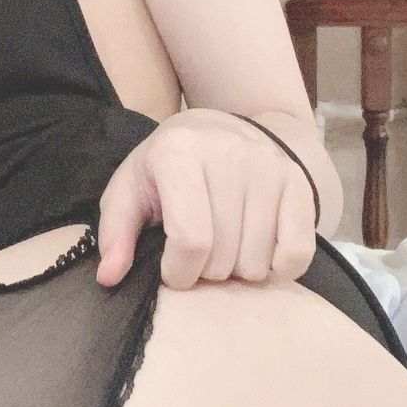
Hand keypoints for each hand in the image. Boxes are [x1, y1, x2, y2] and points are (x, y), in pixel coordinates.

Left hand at [94, 108, 317, 290]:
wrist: (217, 129)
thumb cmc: (165, 169)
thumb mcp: (129, 192)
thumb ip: (116, 234)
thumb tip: (109, 276)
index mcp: (179, 154)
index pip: (191, 241)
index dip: (178, 272)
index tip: (172, 269)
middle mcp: (229, 154)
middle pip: (224, 258)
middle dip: (206, 272)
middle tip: (200, 253)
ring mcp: (269, 167)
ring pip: (258, 263)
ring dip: (238, 270)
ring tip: (226, 246)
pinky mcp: (297, 182)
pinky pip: (297, 253)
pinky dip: (279, 268)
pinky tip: (259, 253)